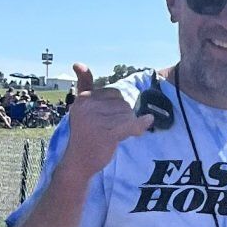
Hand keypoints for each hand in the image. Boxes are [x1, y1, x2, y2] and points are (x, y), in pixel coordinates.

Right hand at [61, 62, 153, 182]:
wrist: (78, 163)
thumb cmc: (83, 134)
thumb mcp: (81, 108)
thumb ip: (84, 85)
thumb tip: (78, 63)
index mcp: (83, 99)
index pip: (114, 94)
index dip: (117, 106)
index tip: (109, 119)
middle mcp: (88, 108)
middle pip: (122, 104)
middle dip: (123, 116)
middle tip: (111, 130)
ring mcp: (96, 121)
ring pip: (127, 115)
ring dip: (127, 125)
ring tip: (114, 136)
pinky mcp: (106, 134)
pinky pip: (130, 125)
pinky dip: (140, 124)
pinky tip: (148, 121)